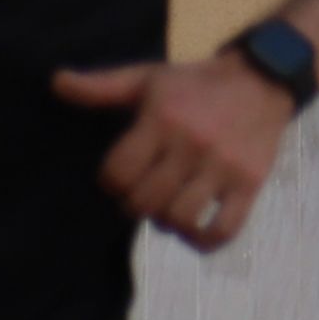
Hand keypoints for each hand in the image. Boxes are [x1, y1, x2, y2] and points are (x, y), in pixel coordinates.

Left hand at [52, 48, 298, 255]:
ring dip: (167, 223)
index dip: (111, 183)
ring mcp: (223, 166)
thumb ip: (102, 86)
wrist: (262, 79)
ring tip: (168, 210)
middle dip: (136, 206)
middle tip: (141, 197)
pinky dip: (204, 241)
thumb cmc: (195, 84)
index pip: (119, 172)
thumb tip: (55, 82)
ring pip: (181, 218)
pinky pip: (224, 228)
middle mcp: (193, 144)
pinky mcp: (250, 183)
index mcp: (163, 119)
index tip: (120, 179)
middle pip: (147, 201)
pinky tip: (195, 232)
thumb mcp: (148, 78)